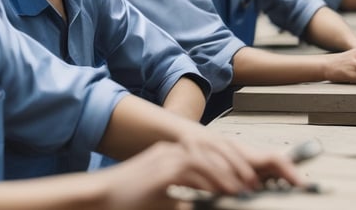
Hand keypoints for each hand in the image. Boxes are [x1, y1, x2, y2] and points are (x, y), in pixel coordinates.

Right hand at [100, 140, 303, 209]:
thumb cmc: (127, 202)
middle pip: (212, 151)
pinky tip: (226, 190)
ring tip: (246, 187)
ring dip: (229, 173)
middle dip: (236, 165)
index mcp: (171, 156)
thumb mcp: (163, 200)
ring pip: (207, 159)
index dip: (230, 163)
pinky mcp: (163, 169)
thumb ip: (184, 198)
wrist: (100, 198)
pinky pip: (195, 171)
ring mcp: (166, 158)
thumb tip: (200, 204)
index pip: (207, 153)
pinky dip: (213, 180)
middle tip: (255, 182)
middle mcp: (171, 152)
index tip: (248, 178)